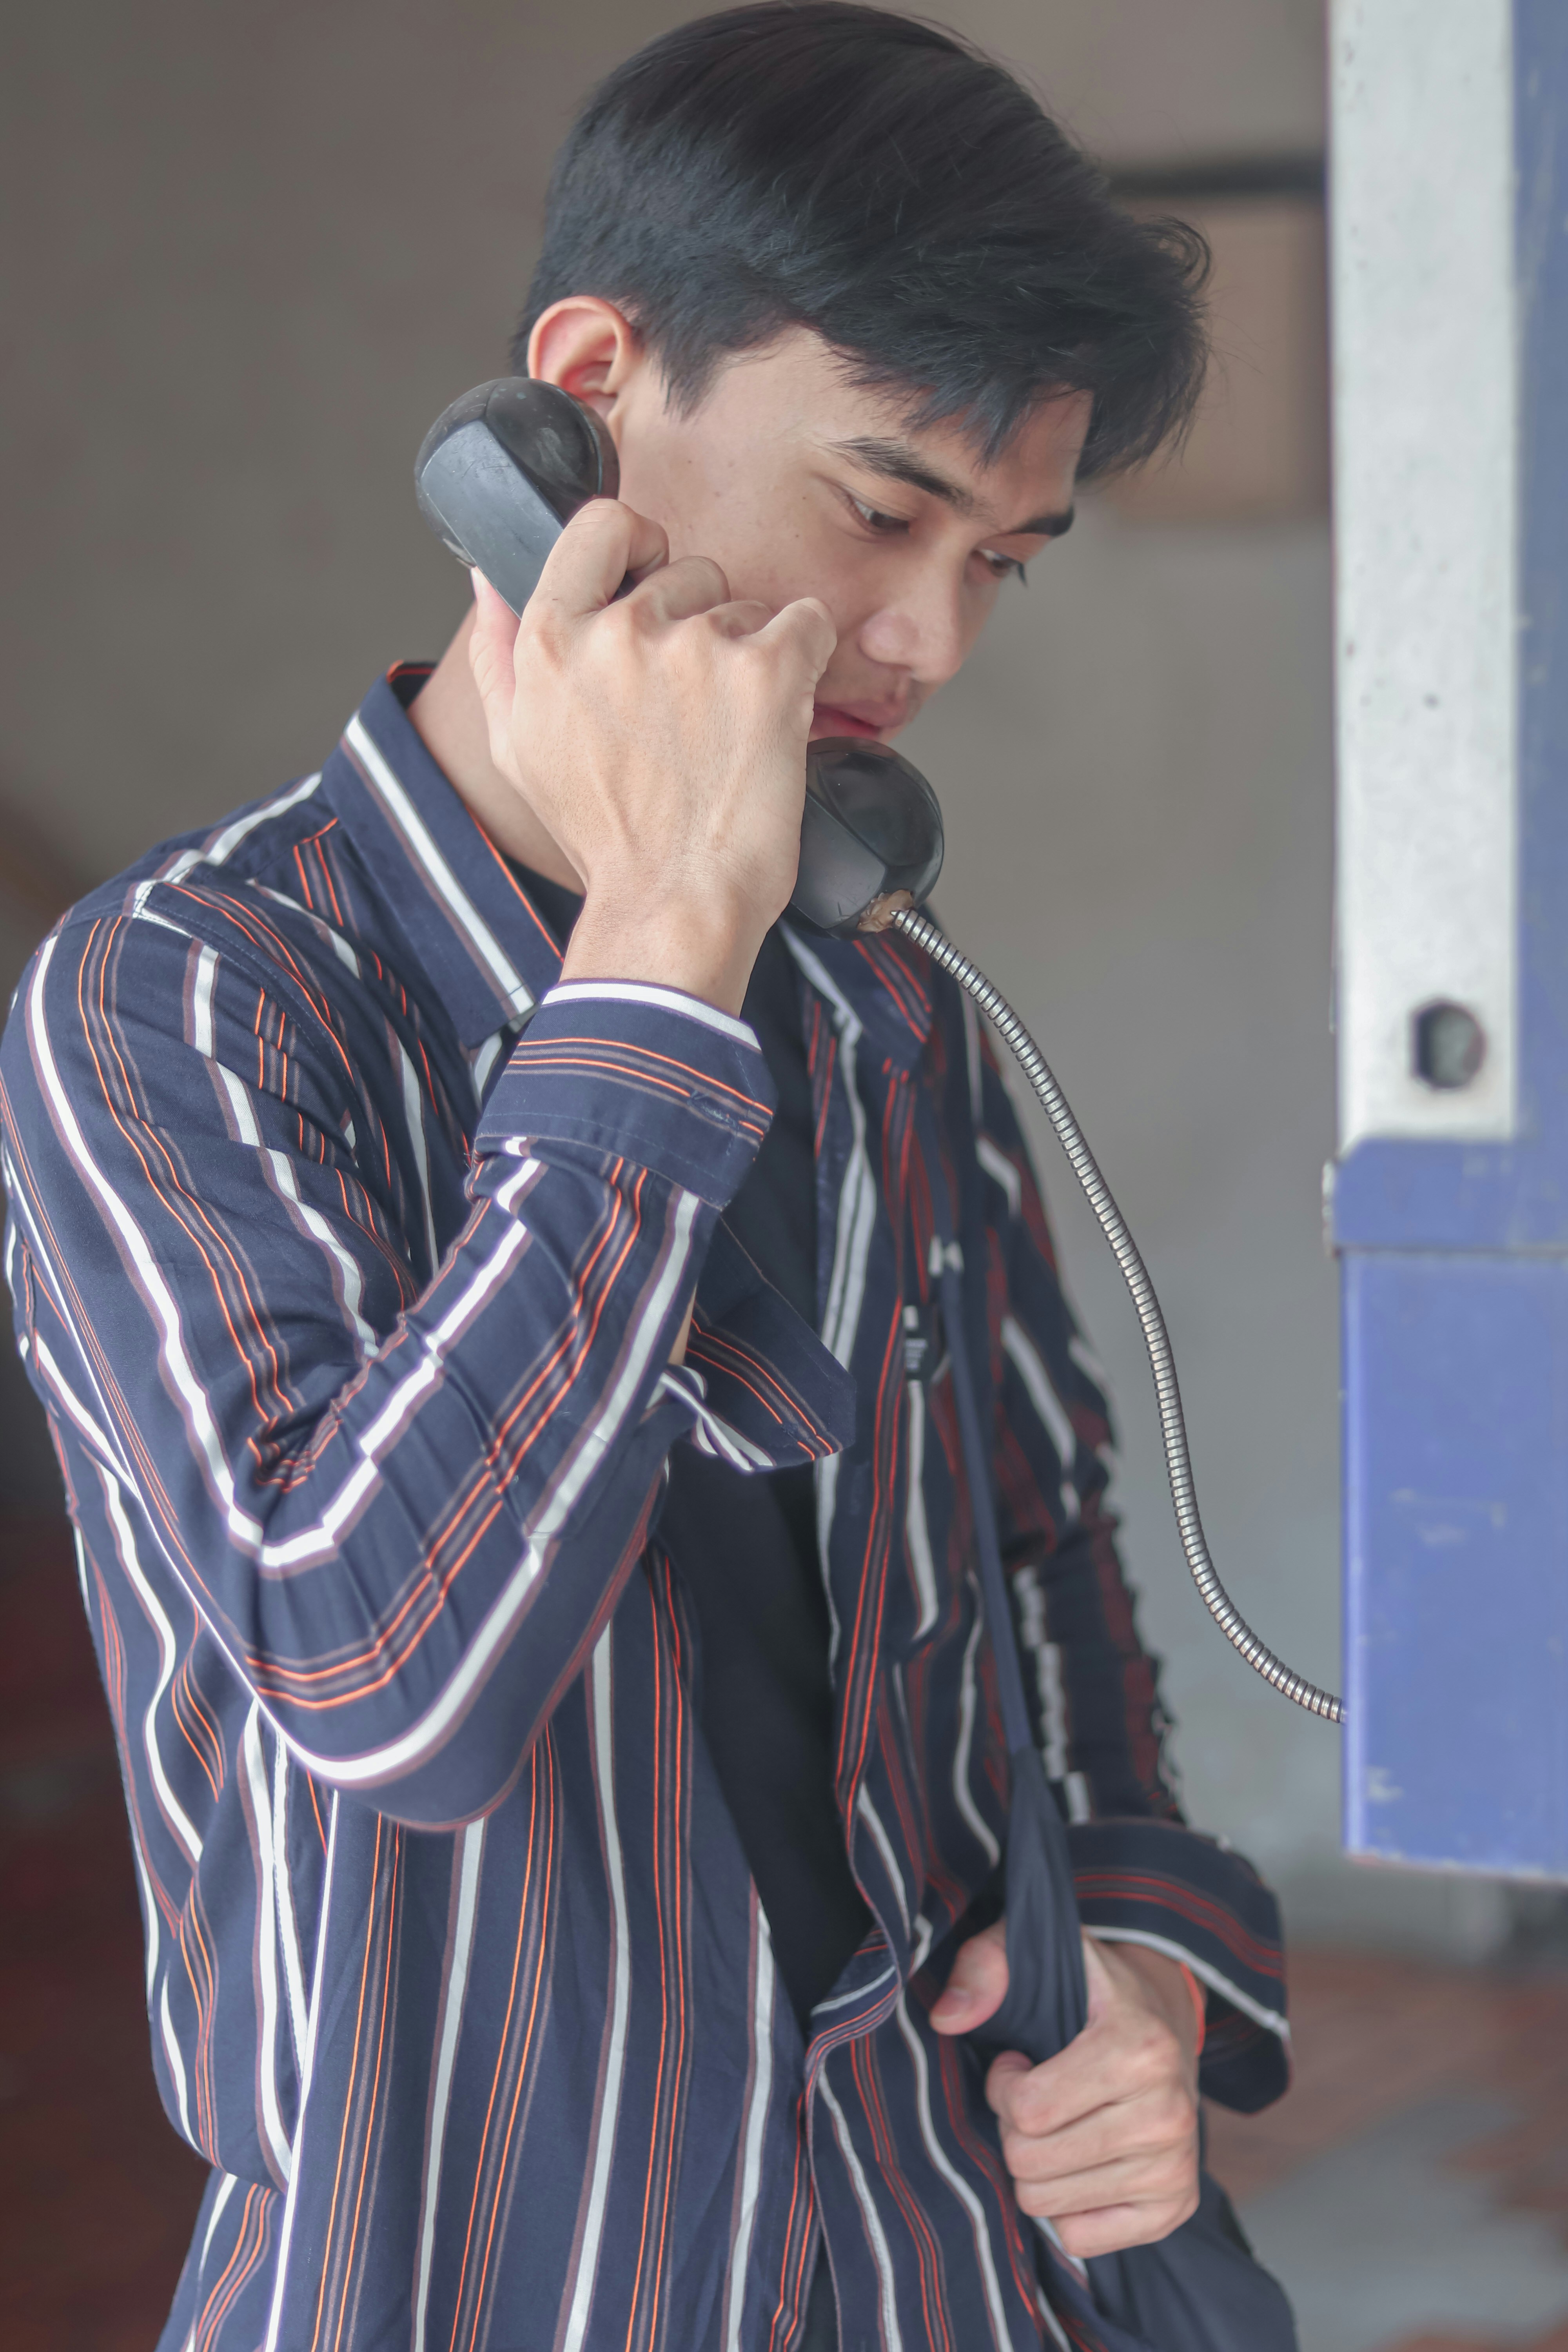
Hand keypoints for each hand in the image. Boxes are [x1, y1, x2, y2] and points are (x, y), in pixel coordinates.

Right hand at [468, 500, 835, 1013]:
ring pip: (746, 608)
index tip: (653, 578)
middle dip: (700, 626)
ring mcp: (695, 649)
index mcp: (552, 640)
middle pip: (687, 573)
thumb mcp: (517, 747)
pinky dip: (806, 659)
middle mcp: (619, 632)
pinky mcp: (765, 673)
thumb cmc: (604, 836)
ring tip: (728, 731)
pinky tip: (782, 713)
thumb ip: (498, 654)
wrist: (671, 905)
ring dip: (748, 657)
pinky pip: (807, 623)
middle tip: (693, 707)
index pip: (602, 525)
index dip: (638, 544)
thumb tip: (487, 578)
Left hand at [929, 1922, 1200, 2258]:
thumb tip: (947, 2019)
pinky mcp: (1175, 2207)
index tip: (1018, 2062)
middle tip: (1036, 2097)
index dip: (1003, 2086)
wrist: (1165, 2021)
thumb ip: (984, 1966)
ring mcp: (1175, 2167)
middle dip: (1014, 2129)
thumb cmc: (1087, 1993)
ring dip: (1035, 2165)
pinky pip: (1081, 2238)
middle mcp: (1168, 2114)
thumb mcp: (1034, 1952)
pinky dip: (1065, 2205)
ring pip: (1048, 2205)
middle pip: (1031, 2162)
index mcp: (1139, 2048)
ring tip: (1059, 2122)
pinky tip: (1080, 2158)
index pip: (1027, 2109)